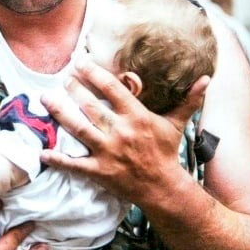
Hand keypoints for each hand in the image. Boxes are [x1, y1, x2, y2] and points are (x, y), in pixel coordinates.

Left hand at [40, 57, 190, 206]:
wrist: (163, 188)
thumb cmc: (166, 152)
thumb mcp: (176, 124)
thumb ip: (189, 99)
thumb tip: (207, 78)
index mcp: (137, 117)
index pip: (113, 89)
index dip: (95, 73)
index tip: (80, 61)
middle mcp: (121, 132)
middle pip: (92, 106)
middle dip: (73, 89)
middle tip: (61, 76)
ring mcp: (108, 152)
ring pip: (79, 129)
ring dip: (60, 113)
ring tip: (45, 98)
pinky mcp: (99, 172)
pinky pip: (75, 164)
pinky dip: (58, 159)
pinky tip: (41, 152)